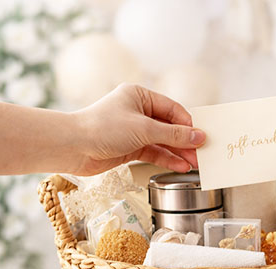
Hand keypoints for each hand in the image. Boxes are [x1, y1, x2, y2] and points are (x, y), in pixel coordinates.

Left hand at [71, 84, 205, 175]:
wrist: (73, 147)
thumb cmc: (102, 128)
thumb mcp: (144, 129)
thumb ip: (174, 135)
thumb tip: (199, 136)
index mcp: (140, 96)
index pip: (173, 109)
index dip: (189, 125)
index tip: (202, 138)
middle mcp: (137, 111)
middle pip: (169, 127)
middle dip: (185, 142)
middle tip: (201, 154)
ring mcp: (134, 130)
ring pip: (163, 142)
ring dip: (178, 153)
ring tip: (194, 164)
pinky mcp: (130, 147)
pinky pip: (154, 152)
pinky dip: (167, 159)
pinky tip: (179, 166)